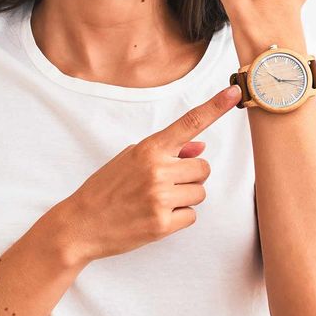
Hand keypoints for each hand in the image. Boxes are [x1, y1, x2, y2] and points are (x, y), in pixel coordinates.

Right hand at [58, 84, 242, 262]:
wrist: (80, 224)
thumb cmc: (106, 189)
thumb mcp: (130, 159)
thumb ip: (166, 152)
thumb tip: (200, 149)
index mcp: (149, 149)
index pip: (189, 123)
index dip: (215, 106)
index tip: (234, 91)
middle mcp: (157, 170)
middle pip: (203, 168)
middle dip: (190, 177)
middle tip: (164, 184)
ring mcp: (160, 197)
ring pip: (200, 193)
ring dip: (185, 198)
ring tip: (156, 201)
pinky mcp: (162, 224)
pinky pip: (191, 216)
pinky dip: (178, 218)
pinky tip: (155, 217)